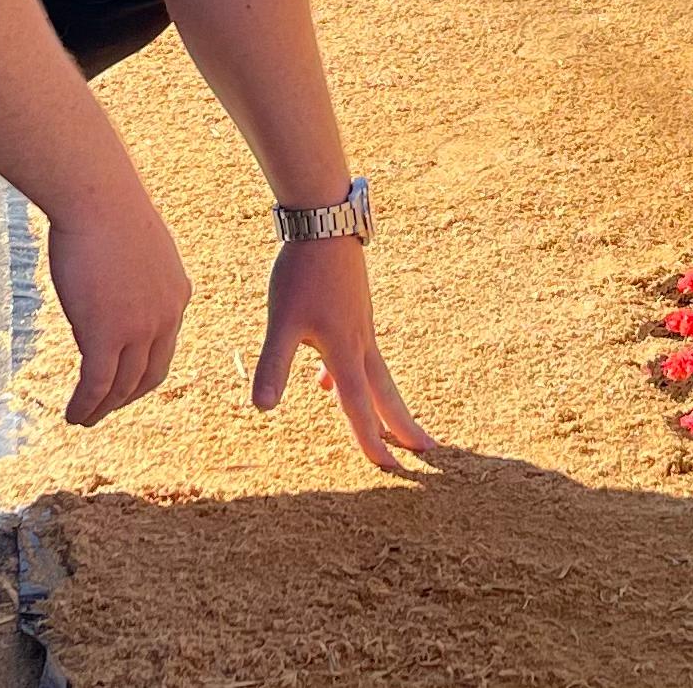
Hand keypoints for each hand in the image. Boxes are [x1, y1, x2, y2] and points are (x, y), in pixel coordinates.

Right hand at [49, 198, 191, 426]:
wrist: (98, 199)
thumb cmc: (107, 209)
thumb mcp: (135, 245)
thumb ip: (133, 272)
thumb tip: (116, 278)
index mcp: (177, 294)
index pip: (164, 345)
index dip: (143, 367)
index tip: (125, 378)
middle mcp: (166, 317)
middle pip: (150, 374)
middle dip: (128, 396)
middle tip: (107, 407)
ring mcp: (138, 328)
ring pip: (122, 385)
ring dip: (103, 407)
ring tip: (85, 418)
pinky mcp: (106, 335)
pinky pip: (96, 384)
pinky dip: (85, 405)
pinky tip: (73, 414)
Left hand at [254, 234, 432, 469]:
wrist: (325, 222)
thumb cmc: (302, 271)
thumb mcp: (282, 321)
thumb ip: (274, 364)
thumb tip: (263, 408)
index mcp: (345, 352)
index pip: (360, 408)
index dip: (372, 443)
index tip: (392, 472)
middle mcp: (360, 343)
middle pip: (386, 394)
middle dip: (403, 426)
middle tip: (429, 452)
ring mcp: (361, 325)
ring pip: (376, 373)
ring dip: (384, 402)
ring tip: (389, 425)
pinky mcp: (354, 310)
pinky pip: (360, 353)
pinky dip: (352, 374)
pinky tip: (326, 377)